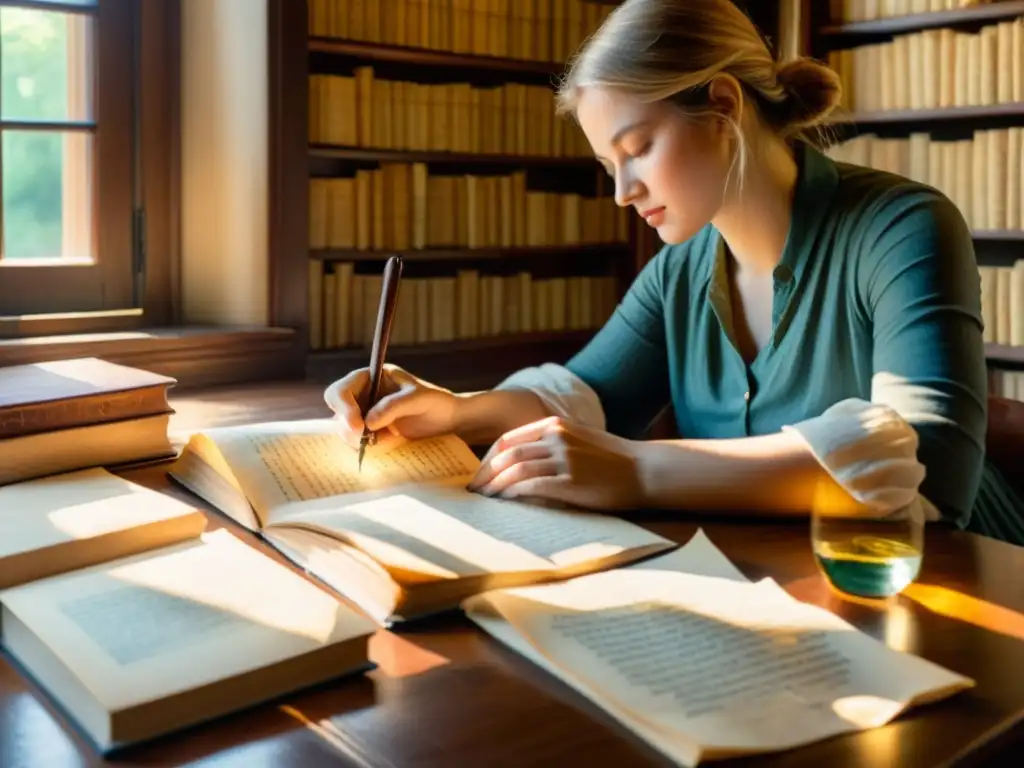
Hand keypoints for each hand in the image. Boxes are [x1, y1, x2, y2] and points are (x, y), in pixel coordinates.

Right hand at [323, 364, 458, 447]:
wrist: (447, 419)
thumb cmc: (435, 401)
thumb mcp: (418, 399)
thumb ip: (393, 406)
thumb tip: (367, 423)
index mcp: (370, 378)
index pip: (341, 390)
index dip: (343, 408)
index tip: (358, 427)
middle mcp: (362, 394)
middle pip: (336, 411)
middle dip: (348, 427)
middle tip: (366, 439)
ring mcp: (364, 414)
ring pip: (344, 430)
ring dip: (359, 439)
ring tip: (388, 439)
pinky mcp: (371, 431)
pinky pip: (358, 442)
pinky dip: (370, 446)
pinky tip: (392, 441)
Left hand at [466, 416, 644, 509]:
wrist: (645, 470)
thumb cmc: (613, 460)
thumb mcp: (579, 440)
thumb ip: (551, 446)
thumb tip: (520, 466)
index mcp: (555, 425)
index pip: (508, 439)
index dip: (489, 458)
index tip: (480, 474)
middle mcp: (556, 438)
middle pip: (506, 454)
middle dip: (485, 474)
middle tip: (474, 491)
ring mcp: (563, 458)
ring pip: (514, 470)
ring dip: (495, 486)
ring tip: (485, 500)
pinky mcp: (570, 481)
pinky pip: (530, 486)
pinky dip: (512, 494)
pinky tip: (505, 502)